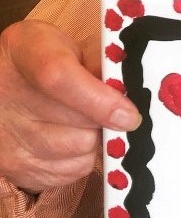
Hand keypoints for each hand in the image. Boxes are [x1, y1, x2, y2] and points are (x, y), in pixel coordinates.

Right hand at [0, 19, 140, 192]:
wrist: (0, 82)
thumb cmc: (44, 57)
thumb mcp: (69, 44)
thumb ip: (99, 61)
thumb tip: (129, 93)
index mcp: (28, 51)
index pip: (61, 79)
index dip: (101, 101)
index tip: (131, 115)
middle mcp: (9, 96)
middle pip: (79, 127)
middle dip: (105, 120)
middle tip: (106, 108)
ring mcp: (7, 138)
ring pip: (79, 153)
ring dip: (93, 140)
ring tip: (83, 121)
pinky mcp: (13, 169)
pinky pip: (68, 173)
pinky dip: (78, 159)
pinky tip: (68, 138)